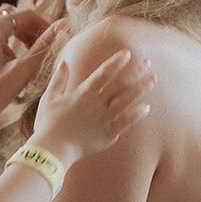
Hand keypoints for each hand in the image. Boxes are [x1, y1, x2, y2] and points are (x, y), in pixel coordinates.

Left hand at [0, 3, 65, 139]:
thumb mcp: (21, 72)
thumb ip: (43, 47)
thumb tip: (62, 26)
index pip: (24, 16)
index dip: (43, 26)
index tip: (52, 38)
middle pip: (5, 18)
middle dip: (24, 30)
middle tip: (35, 47)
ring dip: (6, 41)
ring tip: (14, 64)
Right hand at [33, 48, 153, 163]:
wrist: (52, 148)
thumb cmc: (48, 124)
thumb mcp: (49, 98)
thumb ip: (58, 79)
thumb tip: (63, 62)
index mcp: (83, 93)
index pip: (103, 72)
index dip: (116, 62)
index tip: (127, 53)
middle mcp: (96, 103)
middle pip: (119, 83)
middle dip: (134, 72)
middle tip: (147, 63)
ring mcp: (103, 118)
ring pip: (126, 100)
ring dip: (140, 88)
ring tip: (152, 79)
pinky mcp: (108, 134)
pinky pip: (125, 122)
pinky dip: (136, 114)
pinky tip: (146, 107)